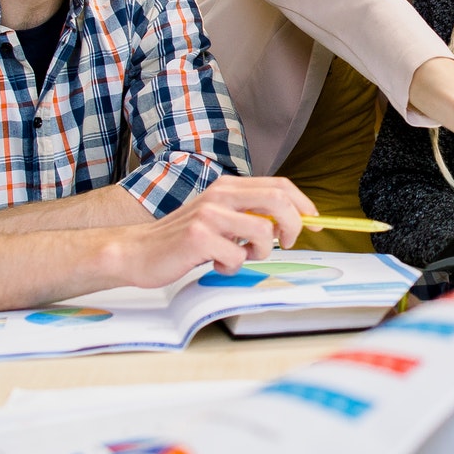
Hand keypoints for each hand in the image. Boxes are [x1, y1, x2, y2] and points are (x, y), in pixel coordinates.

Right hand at [113, 176, 316, 286]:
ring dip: (259, 253)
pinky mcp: (199, 237)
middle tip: (286, 243)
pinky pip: (237, 257)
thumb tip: (290, 222)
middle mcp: (220, 195)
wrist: (139, 251)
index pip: (279, 186)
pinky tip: (215, 264)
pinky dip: (232, 267)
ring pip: (263, 233)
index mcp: (228, 187)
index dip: (303, 204)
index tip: (314, 223)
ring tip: (239, 256)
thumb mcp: (219, 217)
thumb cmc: (183, 239)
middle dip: (293, 226)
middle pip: (278, 202)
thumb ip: (249, 214)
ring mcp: (209, 215)